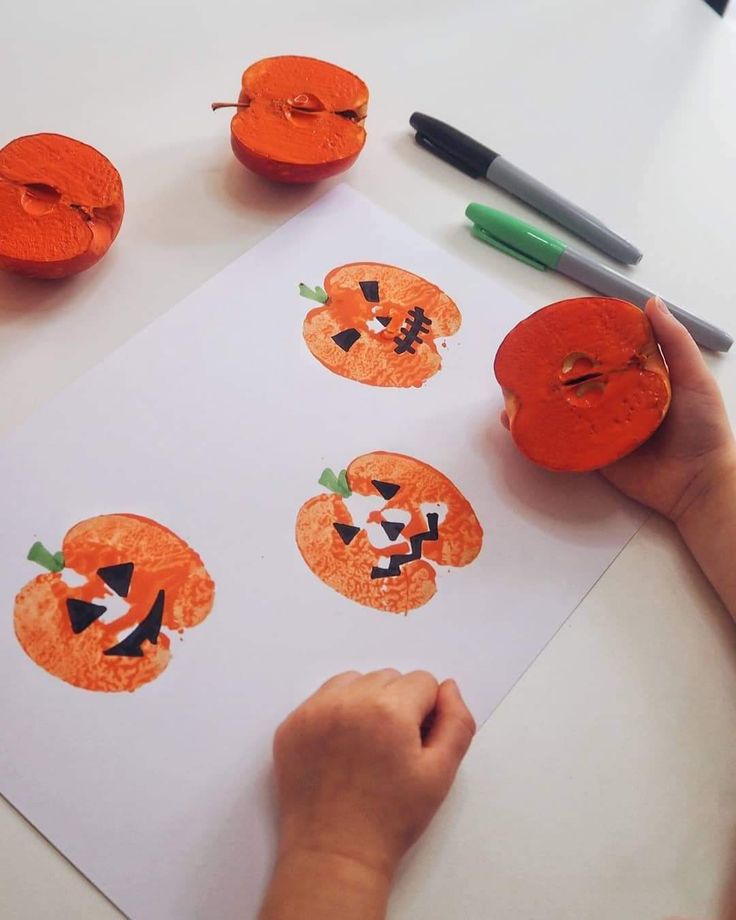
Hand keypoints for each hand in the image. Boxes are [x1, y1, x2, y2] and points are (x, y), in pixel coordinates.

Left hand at [272, 669, 475, 877]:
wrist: (335, 855)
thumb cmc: (389, 820)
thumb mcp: (440, 774)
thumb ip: (456, 722)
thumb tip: (447, 688)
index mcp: (389, 710)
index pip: (423, 682)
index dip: (426, 715)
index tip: (415, 747)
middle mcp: (348, 701)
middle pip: (388, 678)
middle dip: (397, 706)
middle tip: (391, 751)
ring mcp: (315, 711)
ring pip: (354, 682)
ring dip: (366, 703)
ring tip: (366, 747)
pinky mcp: (292, 725)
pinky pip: (322, 698)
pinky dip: (335, 713)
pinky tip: (341, 749)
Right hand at [500, 297, 735, 520]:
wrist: (701, 484)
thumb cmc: (704, 429)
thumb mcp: (694, 378)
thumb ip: (675, 342)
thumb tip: (651, 302)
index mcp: (637, 381)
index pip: (602, 357)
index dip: (580, 346)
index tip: (554, 334)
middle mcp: (616, 403)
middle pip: (575, 386)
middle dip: (547, 378)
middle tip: (523, 369)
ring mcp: (604, 431)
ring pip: (565, 415)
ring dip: (538, 408)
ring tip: (513, 401)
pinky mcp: (597, 457)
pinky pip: (567, 444)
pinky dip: (545, 437)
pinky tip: (524, 430)